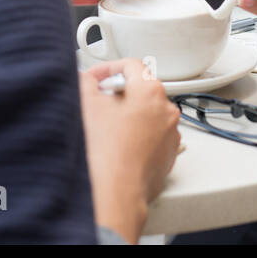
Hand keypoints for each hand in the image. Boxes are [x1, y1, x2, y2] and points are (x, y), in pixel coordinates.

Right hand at [77, 57, 180, 243]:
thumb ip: (86, 82)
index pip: (131, 65)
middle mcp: (166, 111)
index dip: (108, 68)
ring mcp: (170, 135)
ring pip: (147, 115)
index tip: (95, 78)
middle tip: (97, 102)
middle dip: (118, 93)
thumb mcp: (86, 103)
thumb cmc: (104, 151)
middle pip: (141, 90)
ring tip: (105, 129)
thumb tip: (87, 80)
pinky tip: (117, 147)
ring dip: (128, 116)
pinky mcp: (167, 157)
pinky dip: (136, 137)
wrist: (114, 192)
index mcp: (151, 91)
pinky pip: (151, 138)